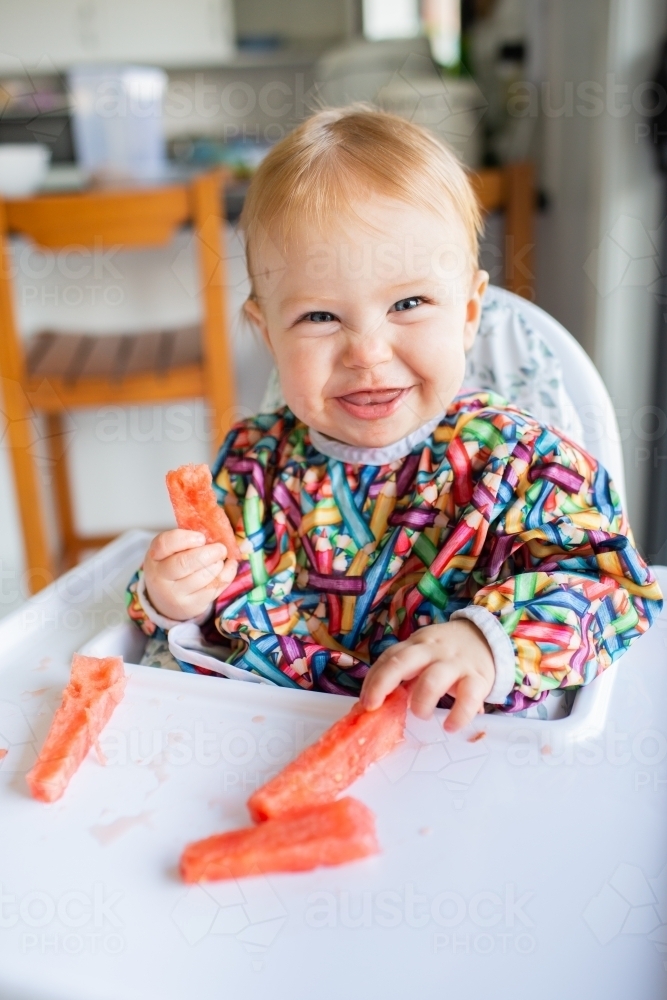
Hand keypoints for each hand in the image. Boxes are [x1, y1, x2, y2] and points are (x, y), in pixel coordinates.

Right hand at [143, 529, 237, 621]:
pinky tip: (229, 565)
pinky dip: (227, 573)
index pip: (165, 544)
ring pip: (204, 576)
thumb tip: (215, 534)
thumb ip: (186, 541)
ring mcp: (176, 594)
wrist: (165, 601)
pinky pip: (215, 587)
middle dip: (209, 553)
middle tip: (220, 548)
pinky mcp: (193, 605)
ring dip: (218, 564)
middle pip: (185, 563)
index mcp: (155, 557)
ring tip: (220, 558)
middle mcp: (161, 578)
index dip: (186, 538)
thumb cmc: (171, 568)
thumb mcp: (169, 552)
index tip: (201, 537)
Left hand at [360, 620, 494, 732]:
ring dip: (421, 702)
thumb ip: (406, 673)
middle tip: (374, 706)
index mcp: (417, 644)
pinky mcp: (478, 678)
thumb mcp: (425, 654)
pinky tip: (450, 726)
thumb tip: (377, 704)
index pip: (389, 657)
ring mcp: (455, 663)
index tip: (365, 702)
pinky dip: (458, 715)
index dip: (374, 679)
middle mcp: (433, 650)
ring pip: (432, 679)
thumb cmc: (448, 654)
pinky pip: (468, 698)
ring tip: (421, 714)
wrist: (488, 638)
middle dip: (383, 683)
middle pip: (402, 661)